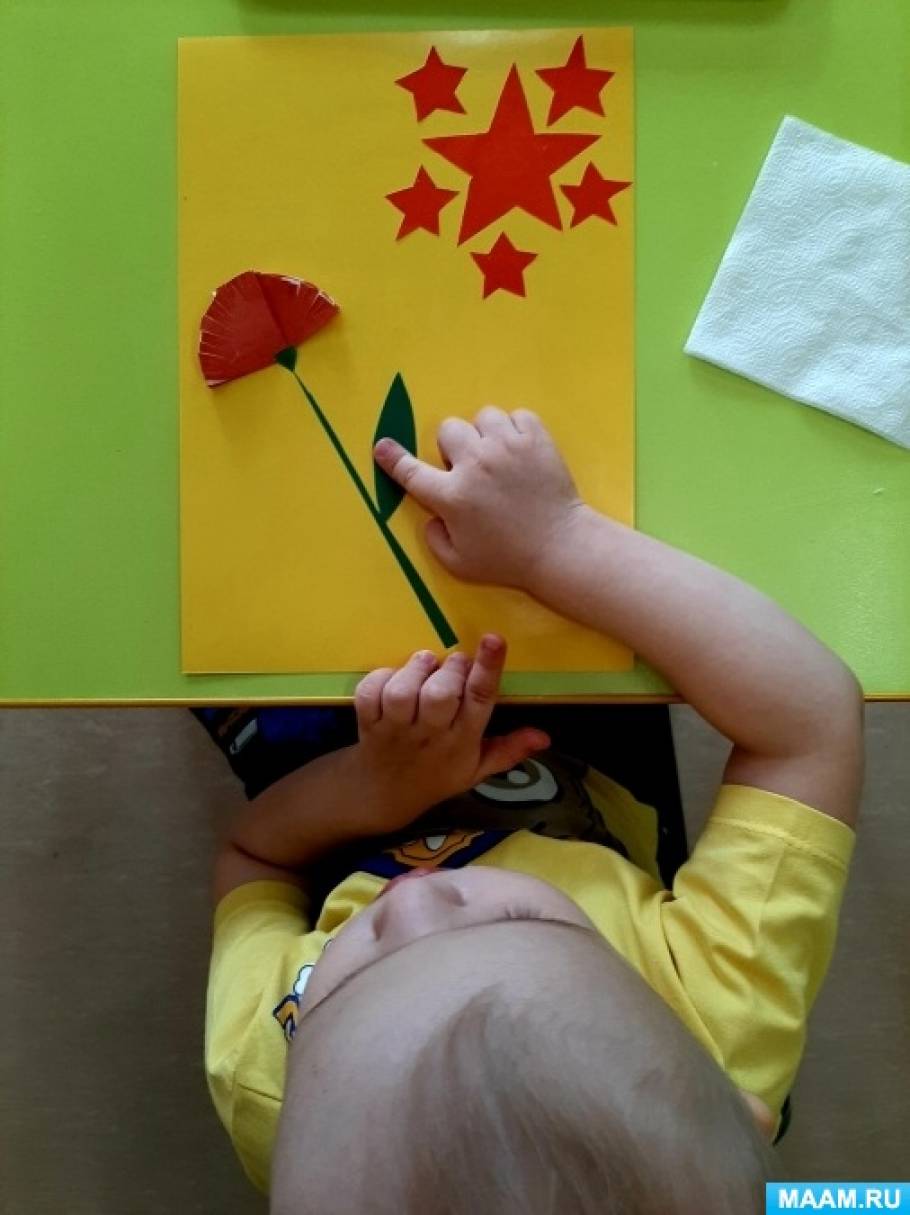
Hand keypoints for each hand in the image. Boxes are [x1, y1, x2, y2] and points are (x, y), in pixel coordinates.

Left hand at [353, 634, 548, 831]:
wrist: (383, 796)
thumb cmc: (437, 775)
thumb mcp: (477, 769)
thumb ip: (510, 751)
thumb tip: (545, 736)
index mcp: (462, 742)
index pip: (480, 701)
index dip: (487, 668)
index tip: (494, 639)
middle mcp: (430, 735)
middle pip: (441, 694)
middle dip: (450, 669)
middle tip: (455, 663)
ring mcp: (396, 730)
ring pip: (404, 692)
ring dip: (415, 669)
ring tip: (425, 663)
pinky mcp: (369, 724)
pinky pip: (371, 695)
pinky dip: (380, 678)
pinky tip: (392, 677)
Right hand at [373, 407, 587, 592]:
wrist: (560, 548)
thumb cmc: (508, 560)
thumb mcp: (459, 564)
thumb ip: (435, 539)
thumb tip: (433, 516)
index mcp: (452, 496)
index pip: (411, 472)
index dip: (393, 459)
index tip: (382, 446)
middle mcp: (474, 465)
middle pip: (448, 429)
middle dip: (455, 447)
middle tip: (471, 468)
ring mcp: (507, 447)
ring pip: (483, 416)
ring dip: (486, 434)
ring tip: (500, 456)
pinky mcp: (536, 439)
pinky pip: (517, 415)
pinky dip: (517, 429)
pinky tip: (522, 451)